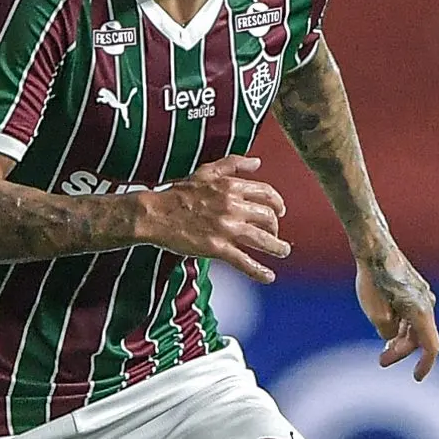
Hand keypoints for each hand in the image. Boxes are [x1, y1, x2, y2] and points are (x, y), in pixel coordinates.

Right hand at [136, 155, 290, 281]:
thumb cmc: (177, 193)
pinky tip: (268, 276)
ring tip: (283, 252)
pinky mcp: (217, 247)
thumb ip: (232, 164)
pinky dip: (259, 271)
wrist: (155, 214)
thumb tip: (257, 162)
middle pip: (268, 218)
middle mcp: (233, 206)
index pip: (267, 194)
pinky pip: (244, 261)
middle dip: (276, 228)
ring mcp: (226, 228)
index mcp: (231, 187)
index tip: (280, 212)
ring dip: (278, 248)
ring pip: (262, 239)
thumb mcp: (206, 171)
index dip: (278, 204)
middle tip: (275, 235)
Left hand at [356, 253, 438, 378]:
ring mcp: (422, 296)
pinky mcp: (415, 290)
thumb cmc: (373, 279)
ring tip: (382, 347)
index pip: (430, 346)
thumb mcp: (375, 313)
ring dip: (400, 339)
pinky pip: (412, 315)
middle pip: (418, 338)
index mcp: (420, 311)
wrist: (374, 249)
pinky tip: (386, 327)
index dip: (426, 365)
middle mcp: (426, 304)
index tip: (417, 378)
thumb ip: (386, 331)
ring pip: (415, 326)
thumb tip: (391, 336)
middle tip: (381, 360)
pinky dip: (401, 325)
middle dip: (401, 351)